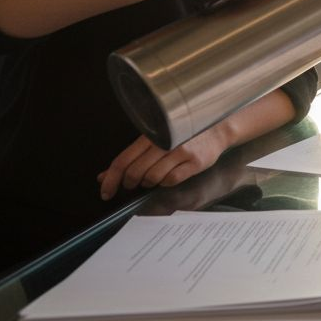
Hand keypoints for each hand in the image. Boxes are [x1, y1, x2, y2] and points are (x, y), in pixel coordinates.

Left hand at [97, 126, 230, 200]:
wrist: (217, 129)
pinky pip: (171, 180)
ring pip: (152, 178)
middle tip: (132, 184)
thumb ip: (131, 158)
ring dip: (148, 182)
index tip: (106, 192)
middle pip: (135, 172)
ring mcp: (181, 152)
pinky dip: (166, 182)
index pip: (123, 160)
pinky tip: (169, 175)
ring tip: (153, 177)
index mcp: (151, 135)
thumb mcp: (155, 140)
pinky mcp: (195, 162)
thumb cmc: (183, 135)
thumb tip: (104, 176)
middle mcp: (165, 142)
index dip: (111, 179)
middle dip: (130, 182)